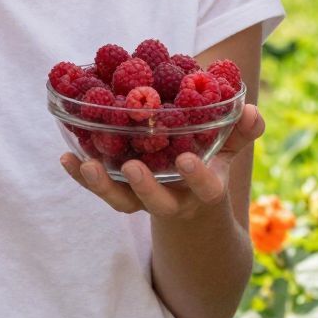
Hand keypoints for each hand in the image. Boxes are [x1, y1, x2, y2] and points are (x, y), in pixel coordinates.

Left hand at [61, 103, 264, 218]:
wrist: (191, 205)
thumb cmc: (212, 166)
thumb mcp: (230, 151)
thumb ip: (242, 132)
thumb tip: (252, 111)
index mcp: (203, 191)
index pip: (205, 189)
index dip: (196, 177)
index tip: (186, 160)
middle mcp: (172, 200)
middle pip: (156, 204)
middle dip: (143, 188)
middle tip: (131, 168)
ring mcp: (143, 201)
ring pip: (122, 202)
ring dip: (101, 185)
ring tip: (85, 165)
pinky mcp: (120, 194)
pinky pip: (100, 189)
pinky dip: (81, 176)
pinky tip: (66, 157)